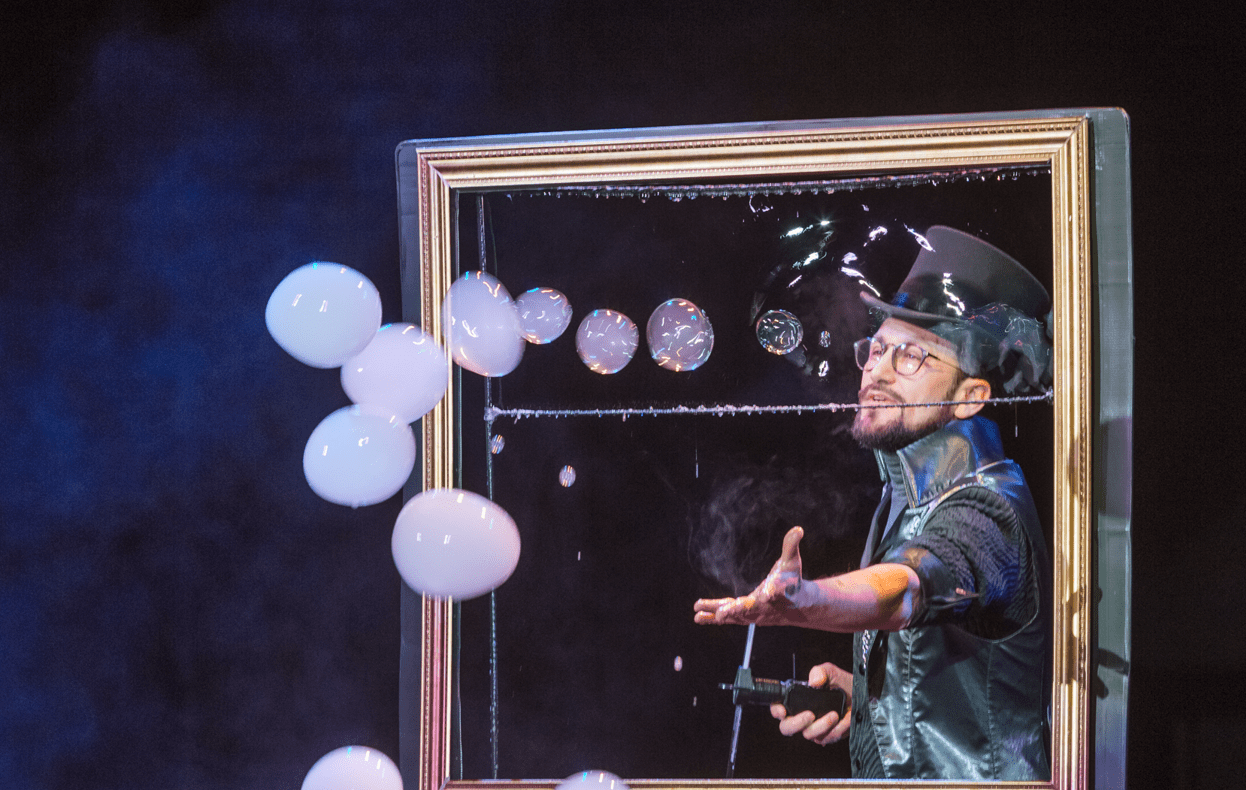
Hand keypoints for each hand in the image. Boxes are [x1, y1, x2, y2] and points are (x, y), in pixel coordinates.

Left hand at [693, 526, 807, 625]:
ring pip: (733, 615)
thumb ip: (791, 546)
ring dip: (715, 614)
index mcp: (776, 593)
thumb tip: (798, 529)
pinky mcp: (743, 616)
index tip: (766, 595)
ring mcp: (752, 615)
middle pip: (748, 610)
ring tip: (698, 613)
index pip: (773, 593)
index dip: (770, 593)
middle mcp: (763, 607)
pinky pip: (727, 618)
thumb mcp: (792, 563)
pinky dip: (712, 618)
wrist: (796, 606)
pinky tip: (698, 617)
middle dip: (734, 611)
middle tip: (721, 614)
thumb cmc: (793, 582)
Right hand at [769, 662, 852, 745]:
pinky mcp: (827, 736)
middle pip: (787, 728)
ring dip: (822, 726)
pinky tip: (845, 719)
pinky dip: (837, 729)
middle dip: (797, 723)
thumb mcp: (831, 672)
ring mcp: (814, 728)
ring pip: (809, 734)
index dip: (776, 710)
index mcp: (797, 700)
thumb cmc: (843, 684)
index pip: (778, 707)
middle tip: (810, 715)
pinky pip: (827, 738)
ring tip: (835, 714)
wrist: (864, 696)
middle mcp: (802, 716)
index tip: (783, 711)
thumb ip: (820, 672)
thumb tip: (814, 681)